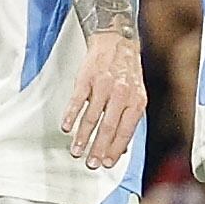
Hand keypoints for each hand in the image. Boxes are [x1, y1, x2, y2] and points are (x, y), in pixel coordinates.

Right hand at [62, 30, 146, 169]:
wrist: (117, 40)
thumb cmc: (127, 71)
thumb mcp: (136, 95)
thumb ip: (129, 120)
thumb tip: (122, 148)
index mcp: (136, 101)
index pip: (125, 132)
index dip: (115, 149)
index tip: (106, 163)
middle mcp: (122, 94)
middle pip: (108, 127)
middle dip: (98, 148)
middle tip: (90, 163)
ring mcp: (104, 85)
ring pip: (92, 116)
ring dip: (83, 136)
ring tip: (76, 150)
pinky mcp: (87, 78)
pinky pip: (78, 100)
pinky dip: (71, 115)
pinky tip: (67, 127)